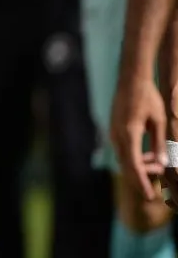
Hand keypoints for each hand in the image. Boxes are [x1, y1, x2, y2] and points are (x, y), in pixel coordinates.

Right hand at [111, 76, 167, 201]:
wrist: (130, 80)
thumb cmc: (148, 98)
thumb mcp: (158, 121)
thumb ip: (159, 143)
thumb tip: (163, 163)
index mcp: (129, 134)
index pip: (134, 165)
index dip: (142, 182)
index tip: (150, 196)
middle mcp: (118, 136)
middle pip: (127, 165)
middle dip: (142, 177)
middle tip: (160, 177)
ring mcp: (113, 132)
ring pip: (124, 159)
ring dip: (139, 166)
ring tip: (157, 164)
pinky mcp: (114, 130)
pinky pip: (123, 150)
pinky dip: (134, 157)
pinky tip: (147, 155)